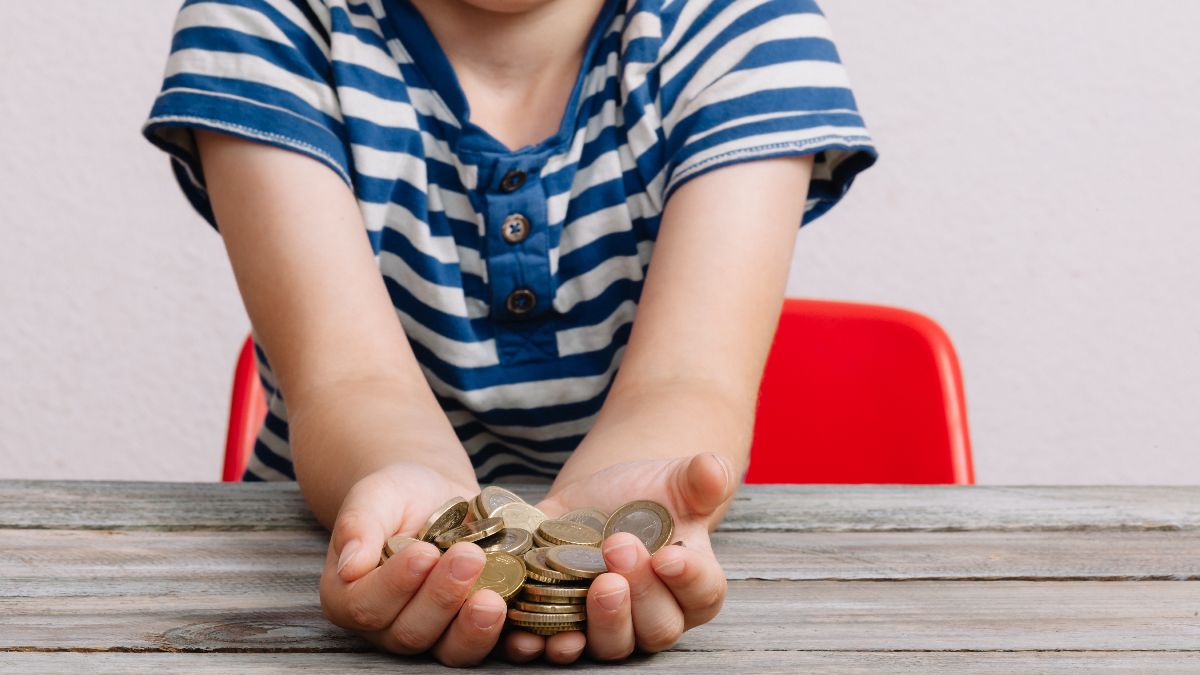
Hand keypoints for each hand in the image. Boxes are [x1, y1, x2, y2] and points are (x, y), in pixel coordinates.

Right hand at [317, 463, 508, 666]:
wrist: (436, 496)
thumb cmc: (397, 496)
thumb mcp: (374, 496)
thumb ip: (358, 526)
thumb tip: (349, 566)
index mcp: (351, 599)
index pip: (368, 606)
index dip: (396, 585)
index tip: (424, 552)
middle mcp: (389, 627)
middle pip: (412, 632)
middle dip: (442, 597)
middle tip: (469, 557)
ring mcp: (434, 635)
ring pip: (450, 649)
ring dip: (474, 628)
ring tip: (495, 598)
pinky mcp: (474, 632)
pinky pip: (491, 649)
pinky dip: (509, 643)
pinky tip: (526, 632)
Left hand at [499, 452, 734, 663]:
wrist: (598, 502)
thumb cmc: (648, 495)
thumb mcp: (675, 480)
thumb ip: (700, 478)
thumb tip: (713, 469)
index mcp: (691, 583)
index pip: (703, 594)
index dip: (688, 579)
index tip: (667, 554)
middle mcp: (654, 615)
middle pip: (658, 627)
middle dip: (641, 592)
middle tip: (618, 549)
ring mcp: (608, 626)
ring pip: (614, 645)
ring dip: (602, 623)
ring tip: (591, 588)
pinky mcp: (565, 624)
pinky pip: (557, 647)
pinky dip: (541, 645)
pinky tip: (527, 632)